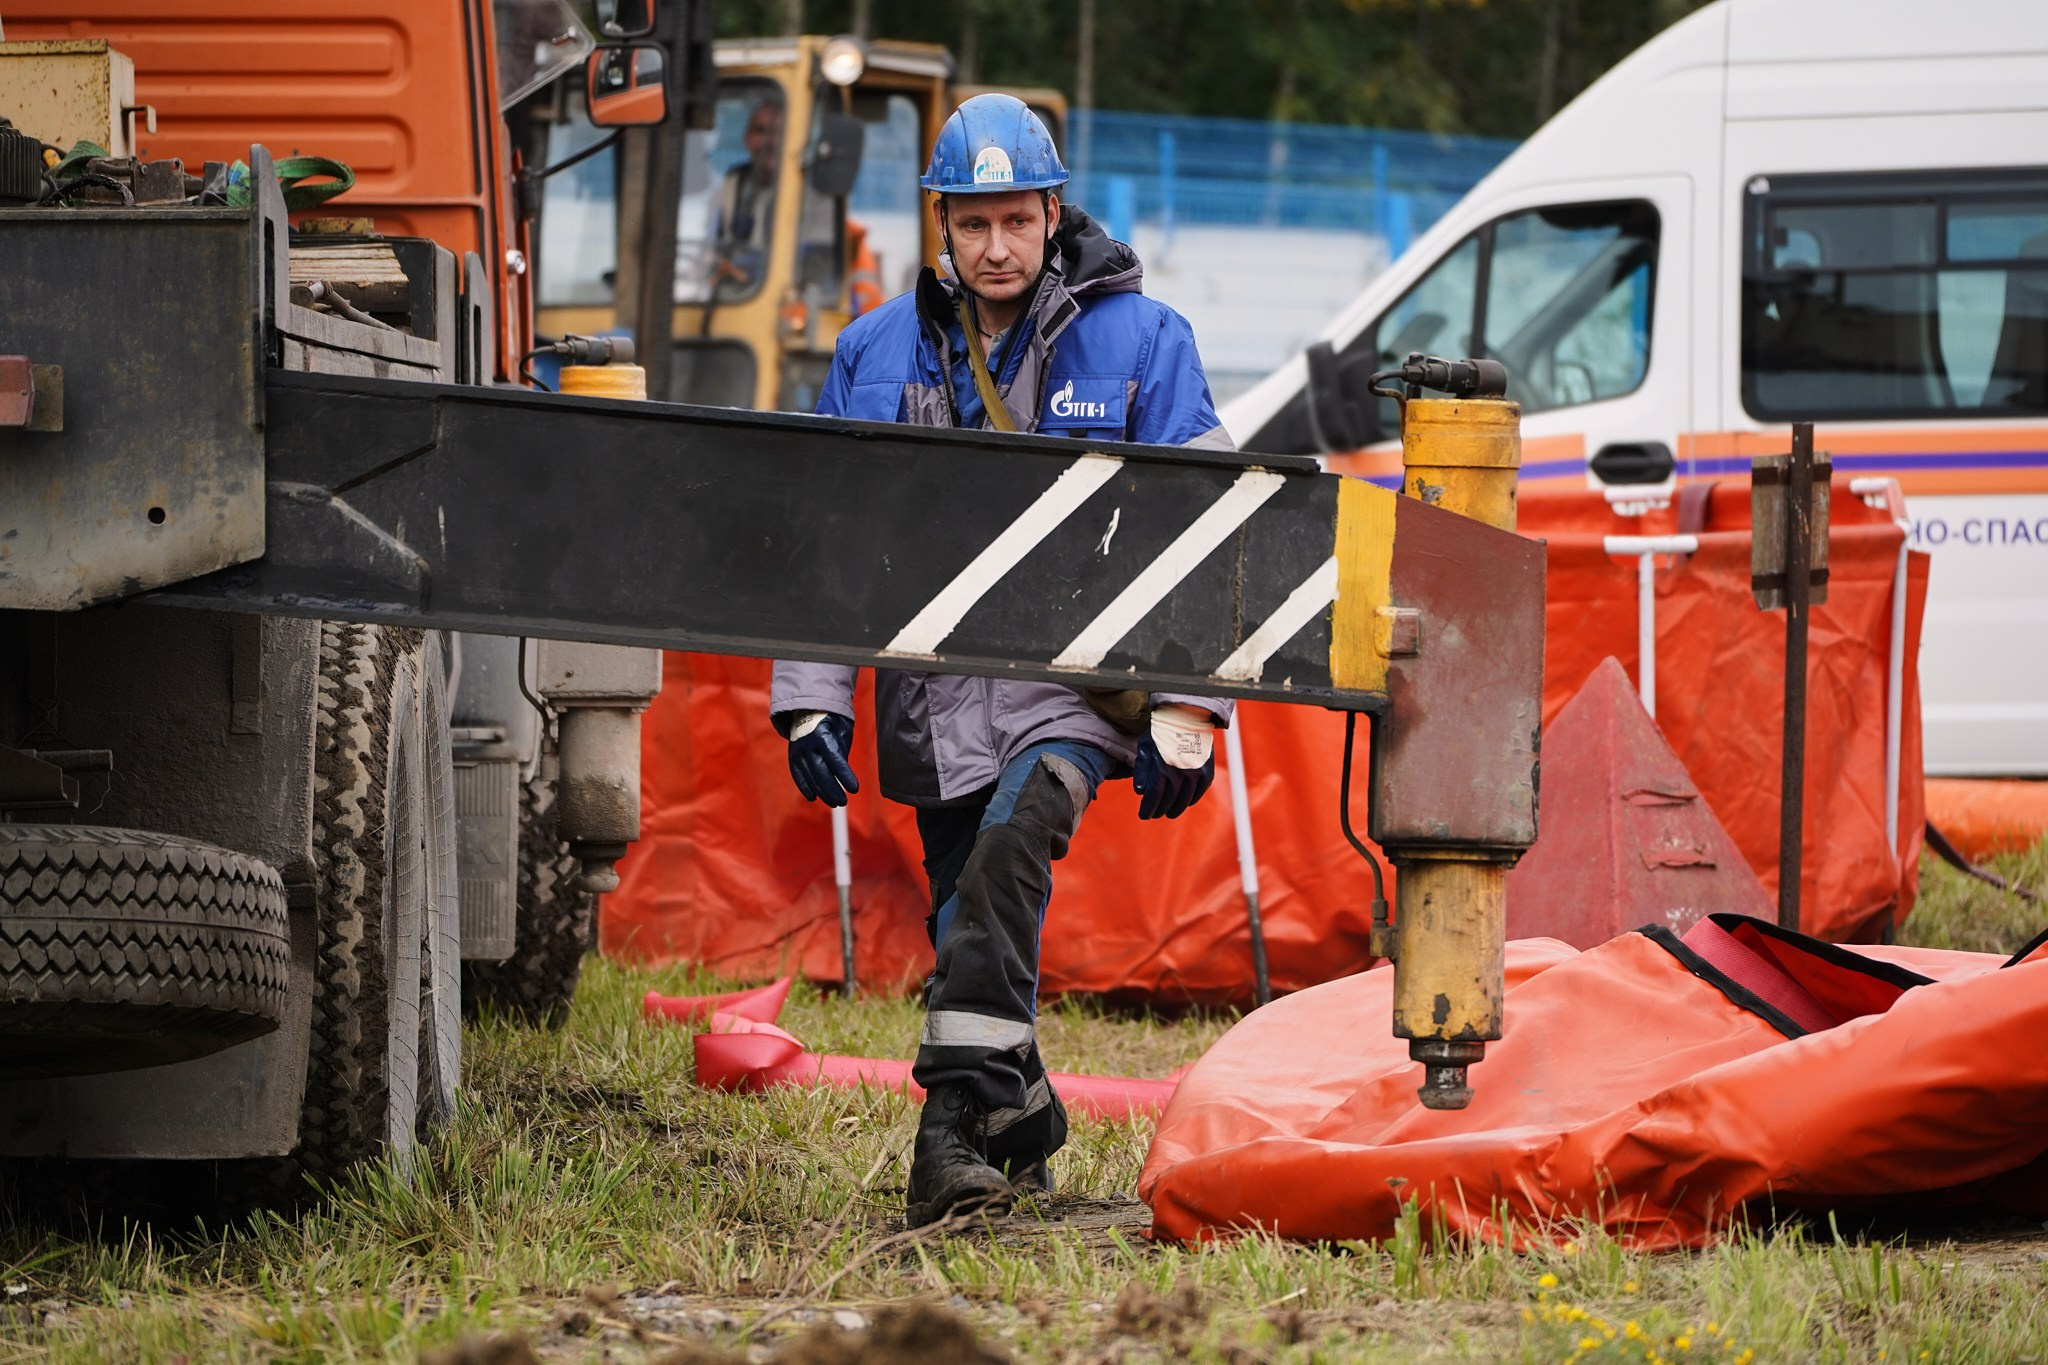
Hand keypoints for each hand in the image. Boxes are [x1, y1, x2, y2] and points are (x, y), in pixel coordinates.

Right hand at [787, 711, 858, 806]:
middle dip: (833, 789)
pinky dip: (805, 786)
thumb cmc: (831, 718)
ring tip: (835, 802)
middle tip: (844, 801)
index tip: (854, 789)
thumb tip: (843, 771)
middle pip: (820, 772)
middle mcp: (807, 744)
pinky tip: (813, 797)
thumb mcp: (842, 729)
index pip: (834, 759)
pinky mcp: (793, 755)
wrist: (808, 706)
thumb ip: (842, 750)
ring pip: (809, 776)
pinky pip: (797, 774)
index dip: (844, 775)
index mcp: (822, 734)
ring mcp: (797, 750)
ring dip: (822, 792)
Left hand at [1132, 704, 1216, 819]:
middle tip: (1154, 814)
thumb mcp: (1145, 748)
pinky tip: (1184, 802)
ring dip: (1175, 809)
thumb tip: (1140, 791)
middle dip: (1159, 810)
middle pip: (1168, 801)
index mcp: (1162, 769)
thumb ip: (1141, 770)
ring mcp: (1195, 773)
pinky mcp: (1207, 771)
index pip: (1154, 797)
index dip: (1148, 808)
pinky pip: (1199, 791)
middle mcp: (1180, 774)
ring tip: (1169, 812)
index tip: (1143, 815)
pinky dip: (1191, 800)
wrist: (1186, 716)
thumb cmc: (1160, 732)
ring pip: (1184, 800)